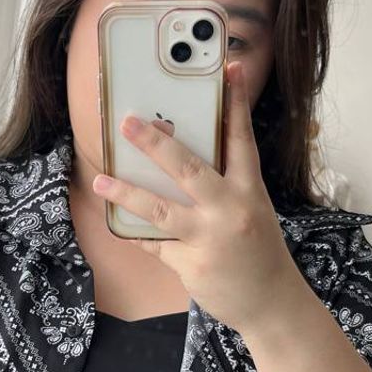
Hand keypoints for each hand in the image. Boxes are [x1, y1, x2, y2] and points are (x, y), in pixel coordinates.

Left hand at [91, 60, 307, 336]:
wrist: (270, 303)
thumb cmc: (257, 252)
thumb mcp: (251, 211)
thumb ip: (223, 187)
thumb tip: (178, 161)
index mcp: (250, 191)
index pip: (242, 139)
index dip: (235, 102)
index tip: (229, 68)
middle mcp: (230, 210)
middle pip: (189, 169)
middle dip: (156, 144)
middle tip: (129, 122)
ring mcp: (209, 238)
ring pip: (159, 210)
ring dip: (126, 193)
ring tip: (100, 180)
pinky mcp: (190, 264)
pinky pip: (155, 244)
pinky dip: (137, 234)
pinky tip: (118, 224)